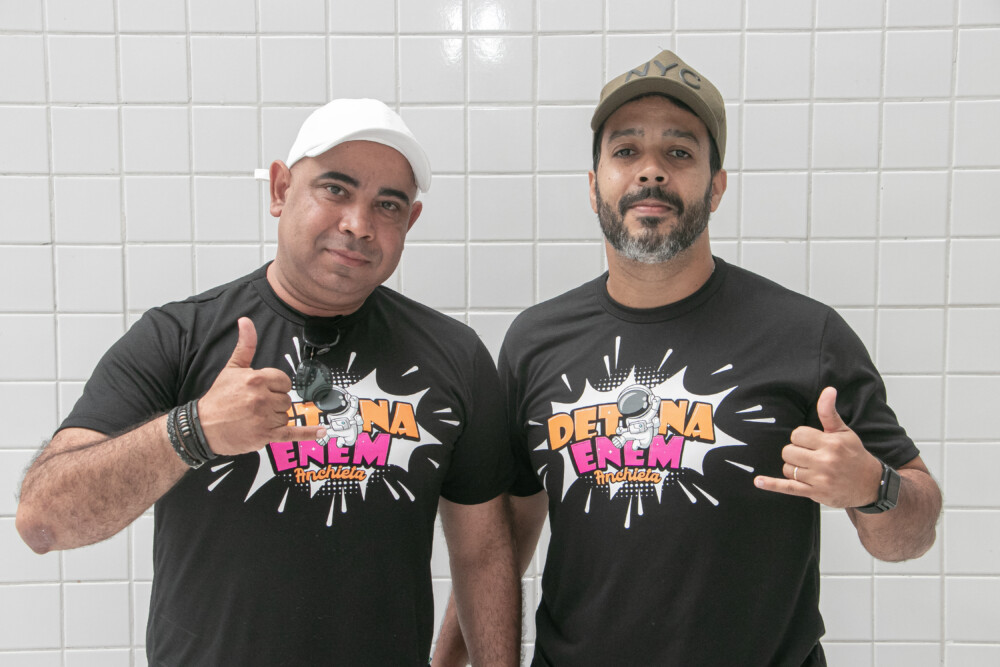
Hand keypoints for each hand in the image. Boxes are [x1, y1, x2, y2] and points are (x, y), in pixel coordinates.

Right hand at [197, 317, 324, 455]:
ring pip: (286, 415)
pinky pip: (292, 433)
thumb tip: (246, 321)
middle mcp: (262, 398)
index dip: (275, 386)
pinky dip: (308, 433)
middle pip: (286, 399)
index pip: (284, 381)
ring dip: (275, 417)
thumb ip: (245, 345)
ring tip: (254, 417)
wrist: (203, 427)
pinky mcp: (265, 435)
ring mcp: (264, 418)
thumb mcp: (232, 368)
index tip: (263, 390)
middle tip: (254, 405)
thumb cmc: (218, 398)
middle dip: (274, 402)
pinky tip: (322, 431)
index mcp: (257, 380)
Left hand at [754, 387, 882, 508]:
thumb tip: (828, 390)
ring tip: (811, 468)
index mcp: (830, 443)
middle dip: (796, 452)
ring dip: (794, 467)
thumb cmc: (854, 455)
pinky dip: (772, 485)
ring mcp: (819, 479)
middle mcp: (825, 461)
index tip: (812, 442)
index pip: (797, 435)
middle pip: (788, 451)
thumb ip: (829, 412)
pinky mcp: (815, 494)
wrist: (871, 484)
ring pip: (787, 468)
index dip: (801, 438)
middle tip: (810, 455)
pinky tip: (758, 481)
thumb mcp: (843, 431)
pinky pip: (788, 488)